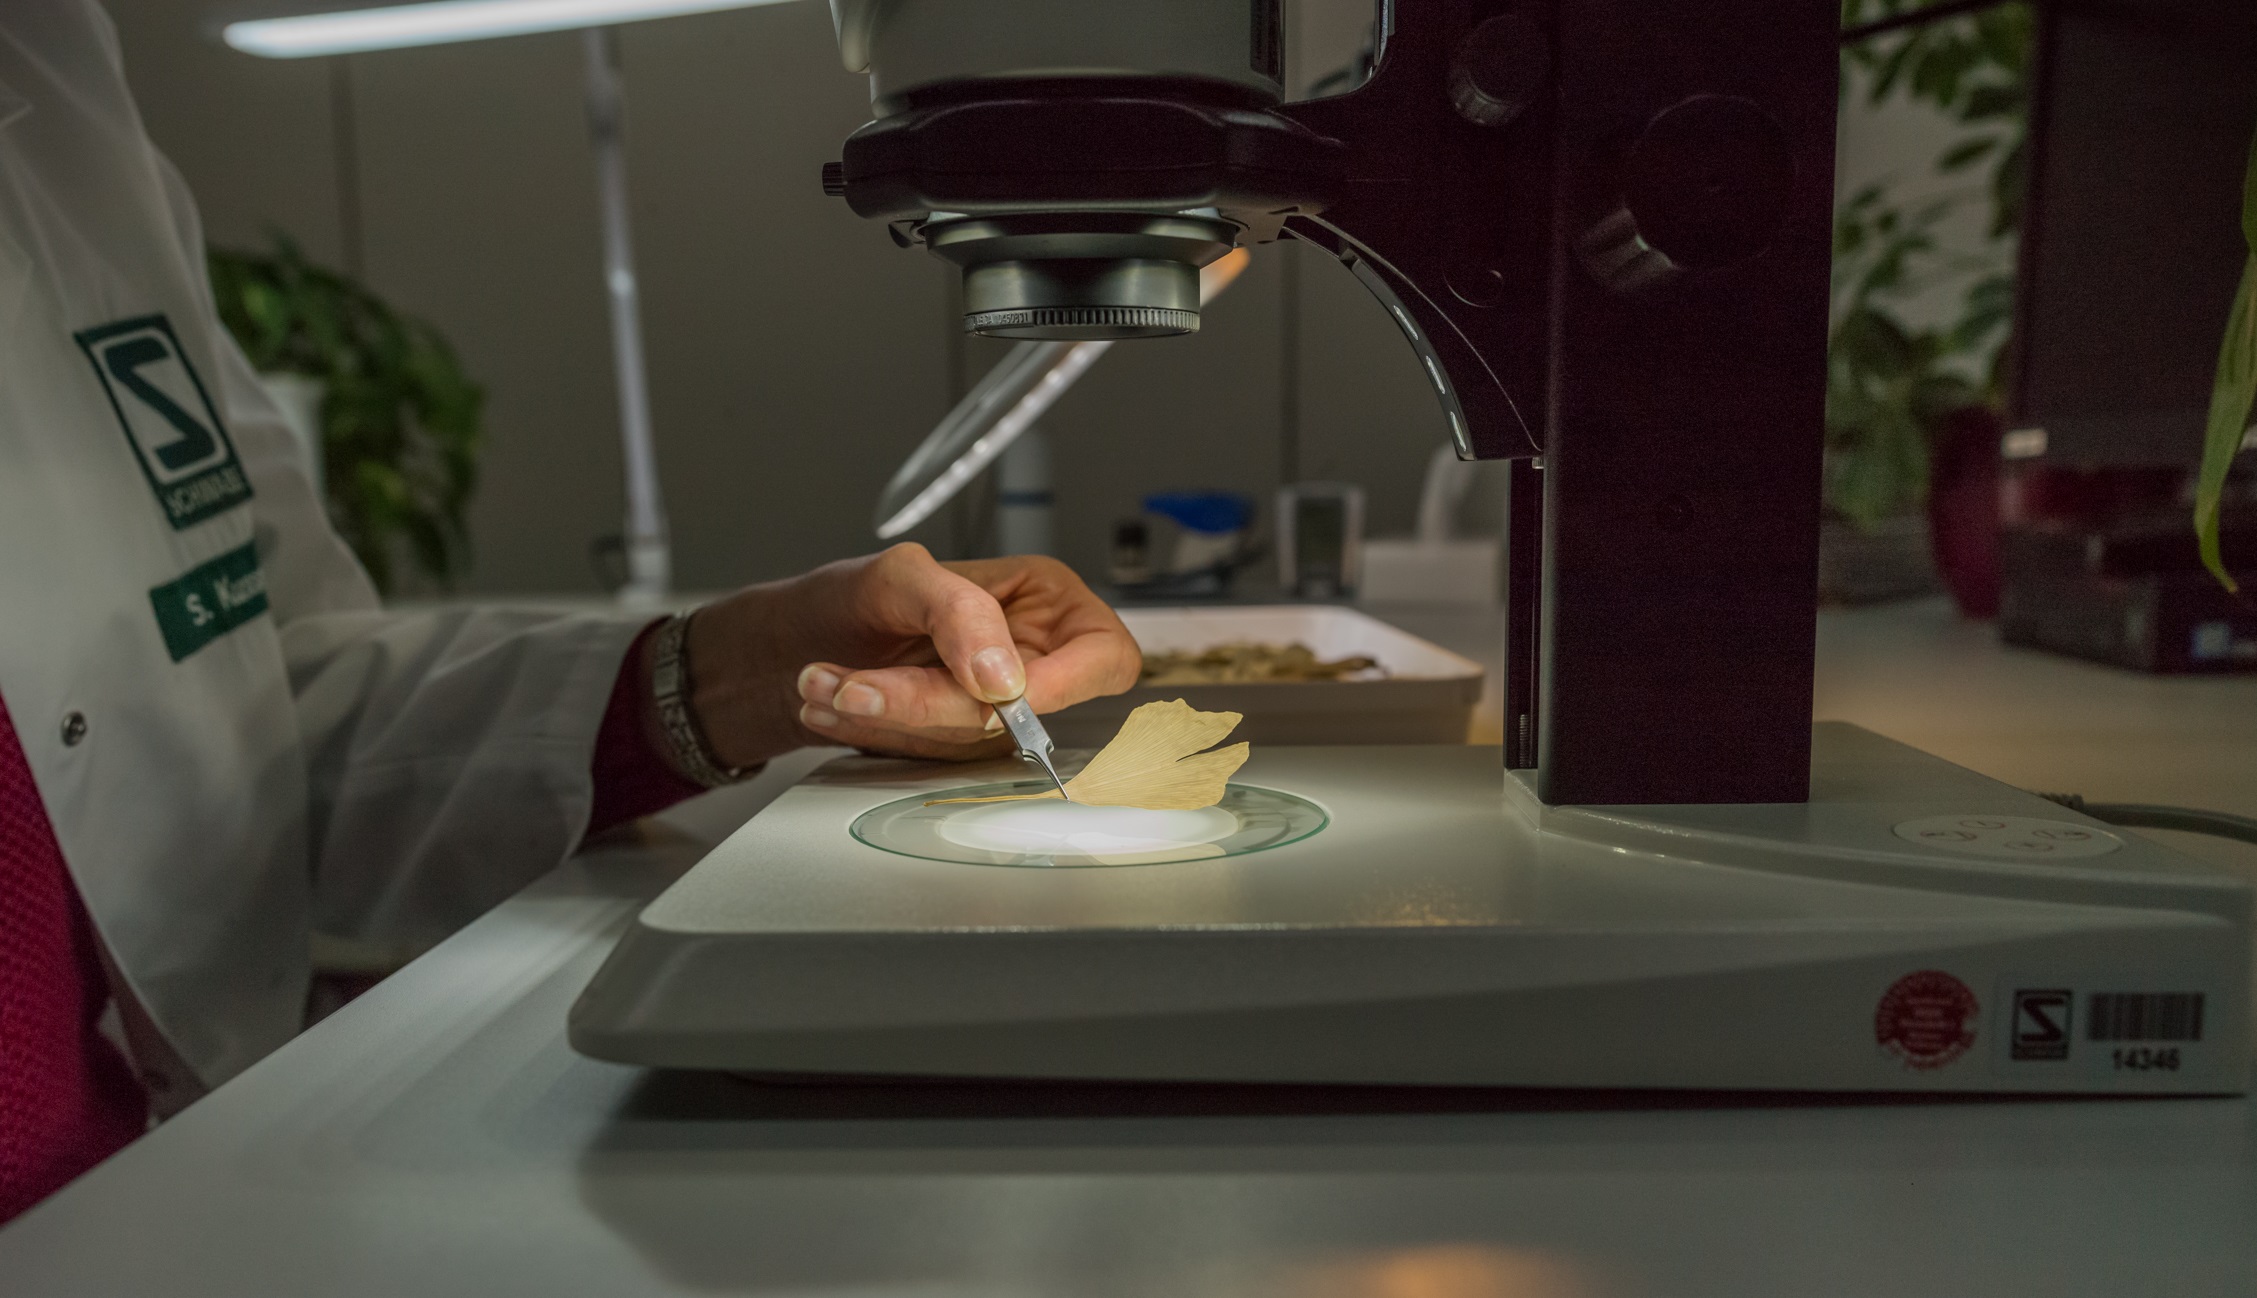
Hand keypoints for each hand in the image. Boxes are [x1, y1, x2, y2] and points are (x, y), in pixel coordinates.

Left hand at [674, 543, 1140, 765]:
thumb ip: (958, 611)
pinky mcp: (955, 743)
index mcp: (1047, 601)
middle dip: (929, 701)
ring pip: (970, 742)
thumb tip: (1002, 676)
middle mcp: (1029, 657)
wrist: (791, 642)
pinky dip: (875, 732)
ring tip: (826, 681)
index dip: (1060, 686)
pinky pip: (932, 757)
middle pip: (1024, 710)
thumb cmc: (849, 596)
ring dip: (888, 718)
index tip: (993, 695)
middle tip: (859, 682)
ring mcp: (994, 709)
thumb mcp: (900, 575)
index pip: (1103, 658)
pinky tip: (833, 702)